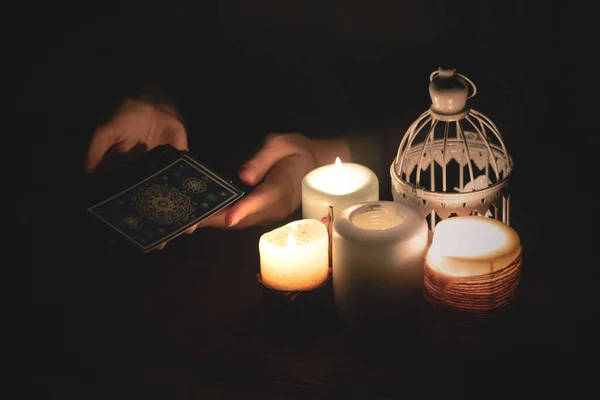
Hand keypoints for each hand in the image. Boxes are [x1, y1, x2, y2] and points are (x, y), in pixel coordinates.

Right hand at [85, 98, 193, 249]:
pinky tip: (201, 211)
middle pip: (148, 208)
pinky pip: (189, 185)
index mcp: (121, 177)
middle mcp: (143, 180)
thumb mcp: (105, 132)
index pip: (121, 205)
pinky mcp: (182, 166)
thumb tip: (84, 180)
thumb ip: (94, 154)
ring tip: (183, 232)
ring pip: (170, 201)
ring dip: (177, 217)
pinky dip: (195, 198)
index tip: (124, 240)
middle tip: (160, 243)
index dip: (122, 222)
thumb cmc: (123, 114)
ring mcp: (164, 175)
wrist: (152, 98)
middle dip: (154, 226)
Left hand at [198, 133, 350, 228]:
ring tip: (187, 221)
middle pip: (245, 217)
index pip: (263, 199)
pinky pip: (241, 219)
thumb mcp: (281, 145)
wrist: (313, 166)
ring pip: (240, 222)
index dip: (245, 209)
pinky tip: (201, 215)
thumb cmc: (296, 152)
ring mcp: (270, 214)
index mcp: (283, 186)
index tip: (229, 218)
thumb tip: (243, 176)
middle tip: (189, 222)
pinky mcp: (263, 215)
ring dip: (215, 223)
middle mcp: (276, 206)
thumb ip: (262, 159)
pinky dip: (221, 219)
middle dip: (217, 220)